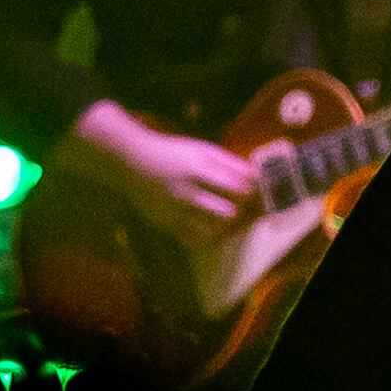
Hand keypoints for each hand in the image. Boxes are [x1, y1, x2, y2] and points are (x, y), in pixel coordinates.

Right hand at [63, 99, 258, 229]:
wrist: (132, 161)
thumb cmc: (175, 153)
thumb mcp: (203, 150)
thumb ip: (231, 163)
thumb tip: (258, 177)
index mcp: (198, 170)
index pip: (236, 188)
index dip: (251, 193)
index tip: (254, 193)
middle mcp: (186, 192)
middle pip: (227, 213)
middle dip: (242, 213)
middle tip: (246, 210)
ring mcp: (174, 211)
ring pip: (212, 231)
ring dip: (227, 228)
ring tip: (230, 220)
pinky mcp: (165, 224)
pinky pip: (193, 240)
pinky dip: (207, 238)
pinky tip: (212, 229)